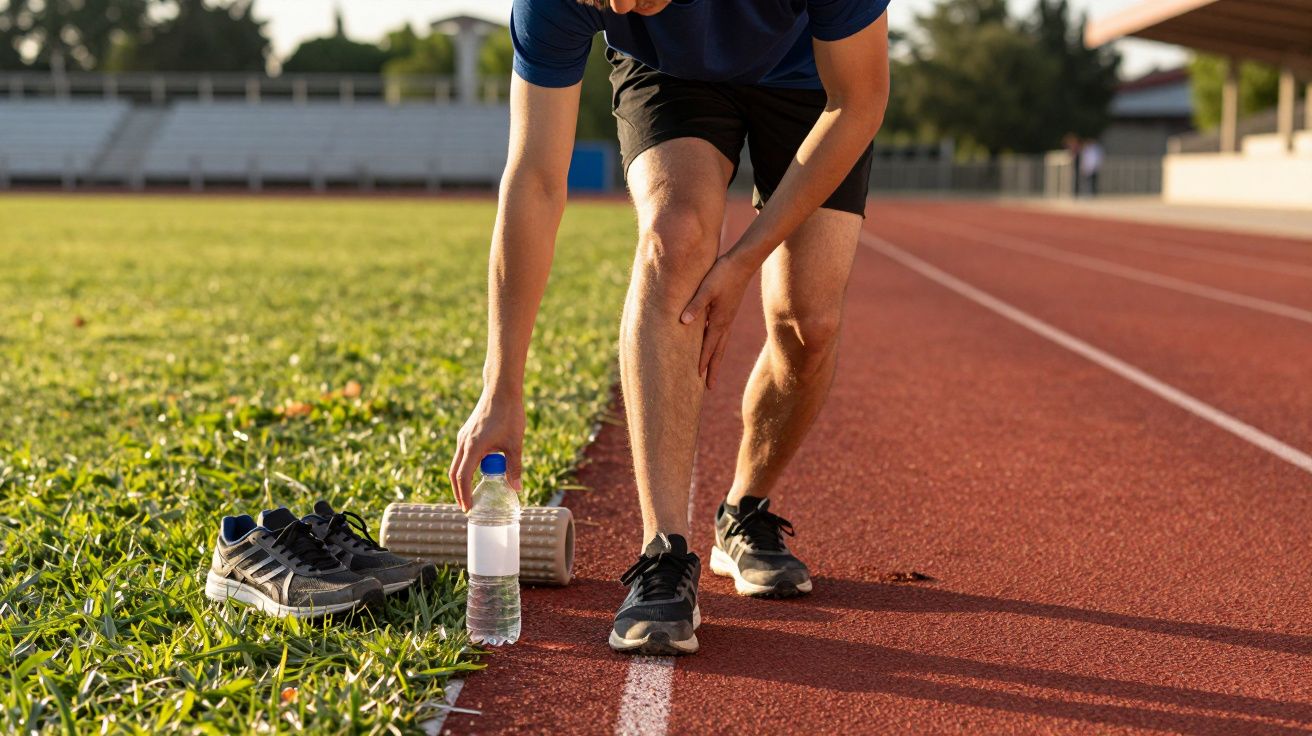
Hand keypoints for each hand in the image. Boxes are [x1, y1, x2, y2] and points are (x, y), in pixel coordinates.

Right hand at [448, 388, 524, 510]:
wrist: (501, 390)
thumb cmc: (509, 415)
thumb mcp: (515, 444)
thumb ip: (515, 467)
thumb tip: (516, 488)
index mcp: (473, 447)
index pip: (463, 477)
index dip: (464, 495)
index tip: (468, 509)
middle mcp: (464, 443)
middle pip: (455, 473)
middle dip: (459, 492)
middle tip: (466, 506)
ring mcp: (463, 437)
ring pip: (458, 463)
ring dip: (463, 479)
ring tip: (472, 492)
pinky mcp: (467, 432)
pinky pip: (463, 454)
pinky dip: (466, 466)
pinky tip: (480, 470)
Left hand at [680, 255, 752, 389]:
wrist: (743, 263)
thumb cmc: (723, 274)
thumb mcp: (706, 289)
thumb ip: (695, 306)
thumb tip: (683, 322)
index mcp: (719, 321)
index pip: (708, 347)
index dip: (702, 362)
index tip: (698, 378)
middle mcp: (724, 323)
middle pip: (717, 352)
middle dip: (713, 369)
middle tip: (710, 387)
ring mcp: (728, 318)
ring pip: (721, 344)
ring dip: (716, 358)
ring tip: (712, 372)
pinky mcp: (728, 311)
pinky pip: (722, 334)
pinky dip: (717, 344)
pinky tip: (712, 344)